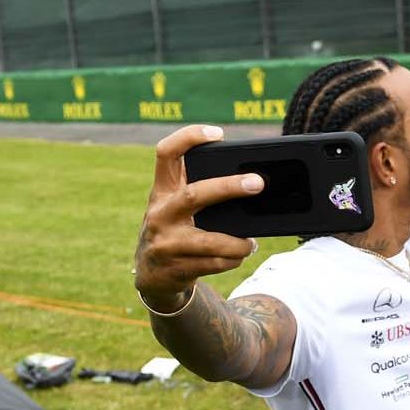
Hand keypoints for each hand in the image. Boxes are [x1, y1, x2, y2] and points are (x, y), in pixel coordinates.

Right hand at [135, 125, 263, 311]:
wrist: (152, 275)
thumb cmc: (172, 230)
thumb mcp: (173, 206)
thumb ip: (196, 189)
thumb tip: (245, 179)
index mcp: (162, 191)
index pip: (166, 153)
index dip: (189, 137)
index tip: (217, 134)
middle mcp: (160, 213)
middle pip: (195, 194)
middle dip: (228, 187)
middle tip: (257, 183)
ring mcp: (166, 242)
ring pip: (209, 240)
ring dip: (237, 242)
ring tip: (251, 242)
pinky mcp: (176, 268)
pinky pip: (213, 263)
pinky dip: (232, 259)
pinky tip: (239, 255)